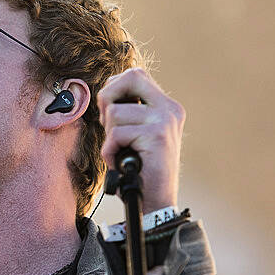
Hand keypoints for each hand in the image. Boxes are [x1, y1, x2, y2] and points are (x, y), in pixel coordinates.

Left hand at [97, 67, 184, 212]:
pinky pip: (115, 135)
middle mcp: (169, 109)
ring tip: (122, 151)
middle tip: (111, 127)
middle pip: (129, 78)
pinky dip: (109, 152)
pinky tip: (121, 162)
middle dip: (108, 100)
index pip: (134, 74)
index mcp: (166, 105)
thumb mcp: (136, 133)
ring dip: (109, 136)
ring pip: (115, 113)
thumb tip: (105, 93)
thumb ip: (128, 111)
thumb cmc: (139, 168)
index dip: (113, 89)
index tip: (110, 113)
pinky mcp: (156, 137)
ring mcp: (165, 121)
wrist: (155, 200)